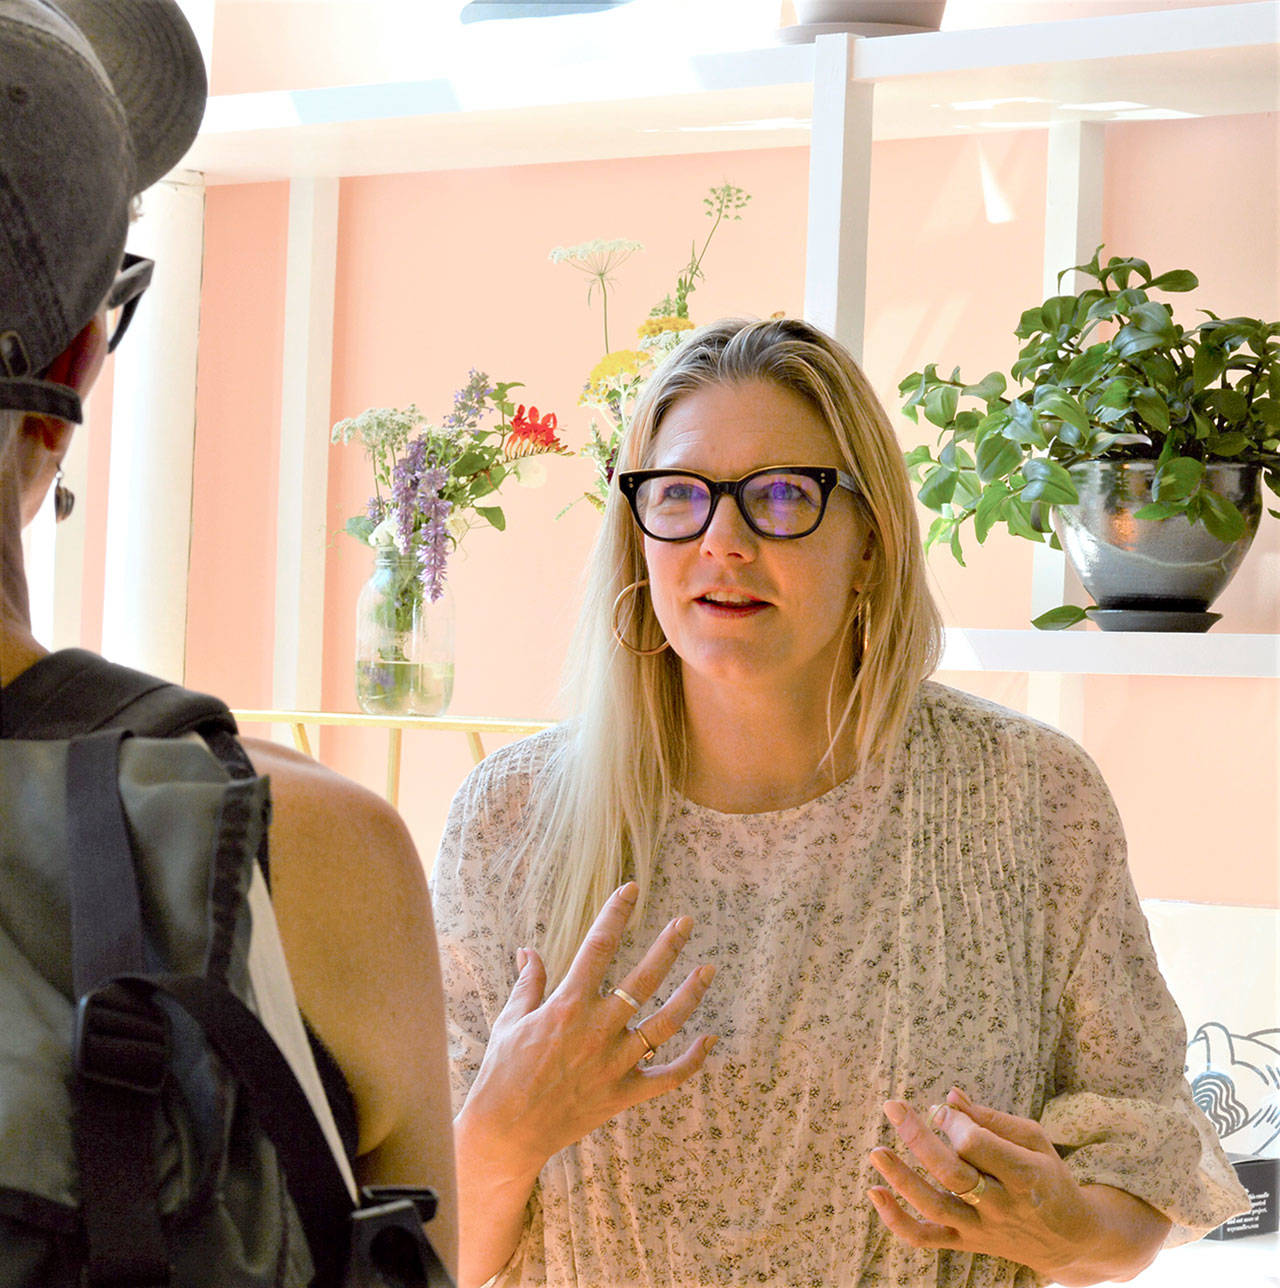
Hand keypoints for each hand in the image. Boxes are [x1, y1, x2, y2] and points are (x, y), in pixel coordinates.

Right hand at [457, 882, 716, 1184]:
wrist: (507, 1132)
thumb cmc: (503, 1073)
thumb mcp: (511, 1020)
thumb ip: (528, 983)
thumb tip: (528, 950)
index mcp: (567, 1006)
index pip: (598, 947)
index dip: (616, 914)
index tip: (632, 890)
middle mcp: (597, 1030)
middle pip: (643, 980)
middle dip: (668, 947)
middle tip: (686, 922)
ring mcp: (614, 1064)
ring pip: (665, 1024)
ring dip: (690, 996)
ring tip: (708, 970)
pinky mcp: (623, 1095)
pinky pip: (667, 1077)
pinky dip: (692, 1060)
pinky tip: (709, 1039)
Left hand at [868, 1087, 1169, 1284]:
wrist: (1070, 1240)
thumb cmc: (1048, 1177)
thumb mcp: (1033, 1140)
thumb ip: (990, 1118)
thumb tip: (948, 1097)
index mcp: (1024, 1174)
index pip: (978, 1145)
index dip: (955, 1123)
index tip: (945, 1110)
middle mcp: (1001, 1206)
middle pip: (952, 1173)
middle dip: (918, 1137)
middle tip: (893, 1107)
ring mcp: (982, 1228)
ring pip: (936, 1207)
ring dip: (901, 1179)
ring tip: (876, 1151)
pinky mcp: (967, 1242)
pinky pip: (927, 1238)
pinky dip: (897, 1221)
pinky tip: (875, 1193)